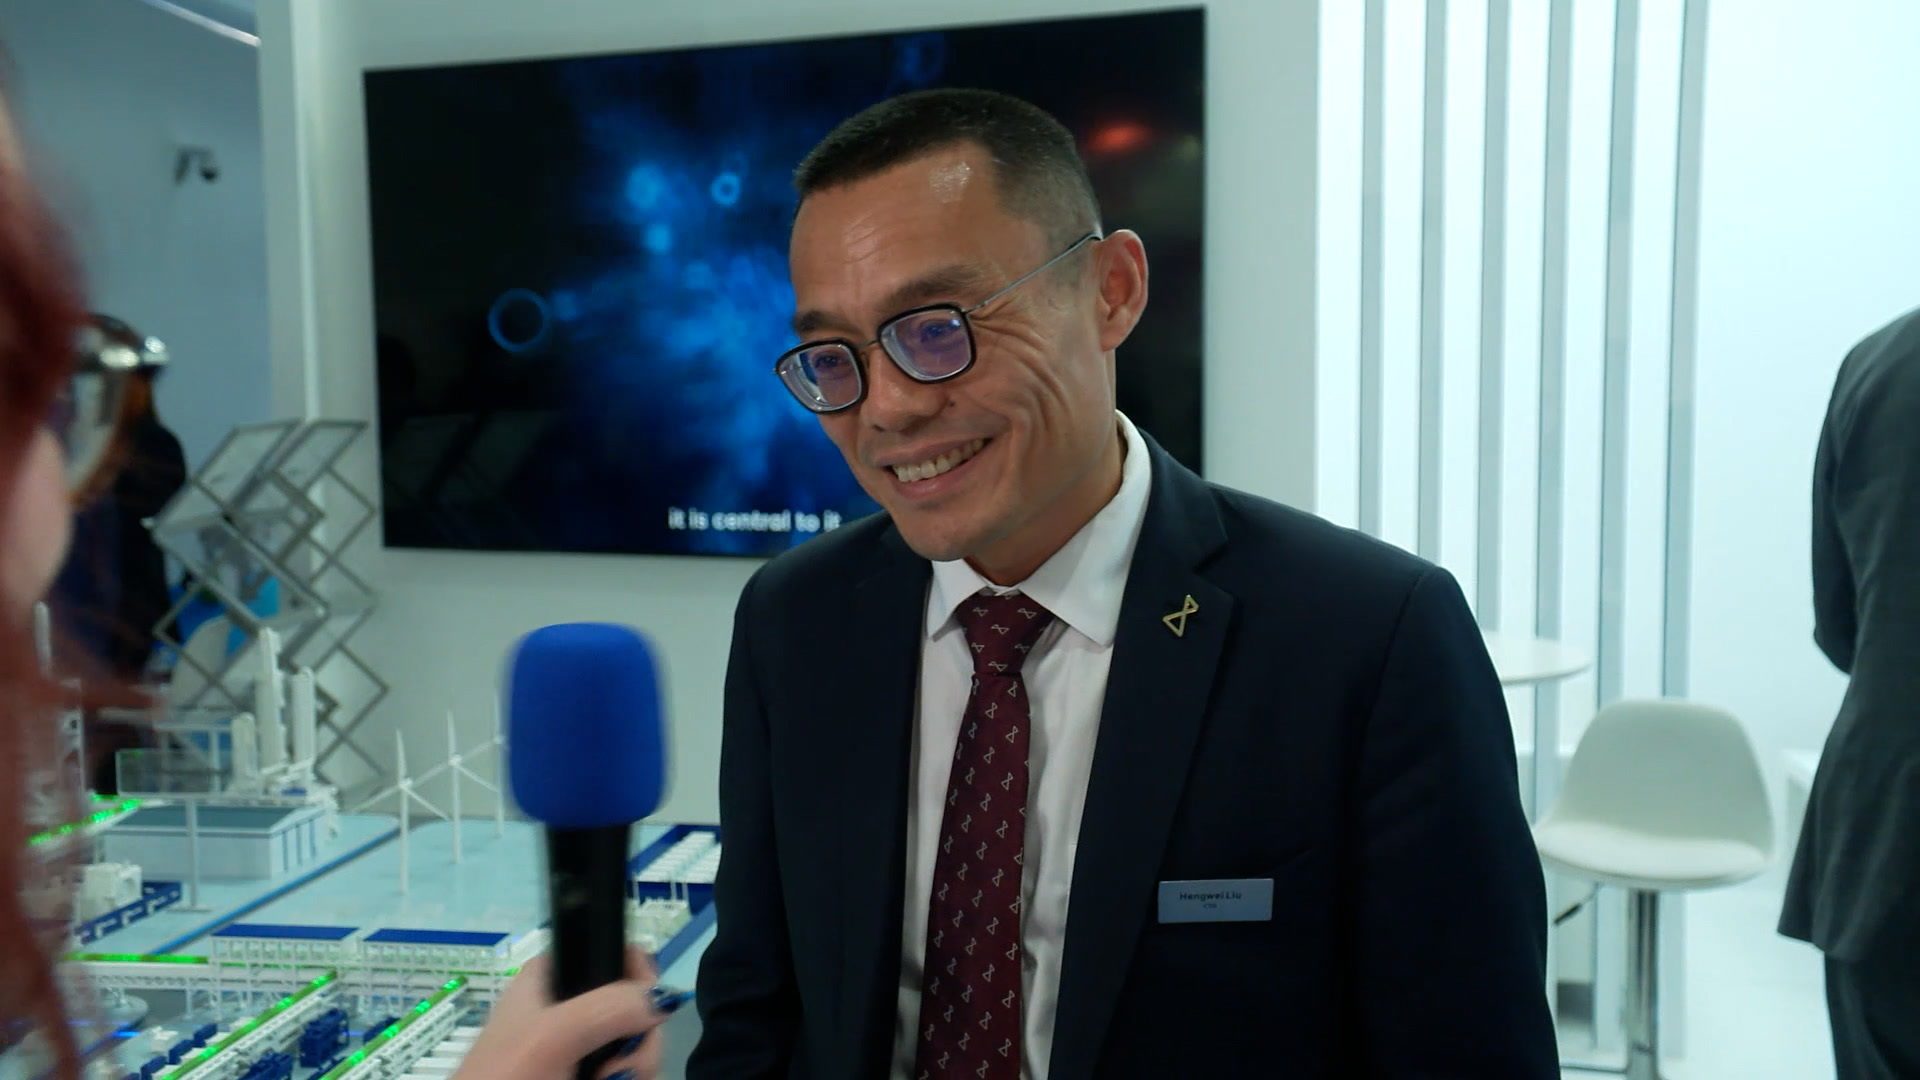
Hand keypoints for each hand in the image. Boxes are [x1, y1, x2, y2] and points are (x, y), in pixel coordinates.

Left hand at [453, 946, 667, 1079]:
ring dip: (636, 1066)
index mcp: (552, 978)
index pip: (613, 951)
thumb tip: (661, 999)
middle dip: (638, 1039)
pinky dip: (628, 1078)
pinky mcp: (588, 1072)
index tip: (646, 1006)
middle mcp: (570, 1006)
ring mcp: (580, 1045)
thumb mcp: (551, 1037)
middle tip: (616, 1068)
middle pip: (635, 1004)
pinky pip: (628, 1068)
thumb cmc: (505, 1079)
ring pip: (637, 1042)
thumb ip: (606, 1008)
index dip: (638, 975)